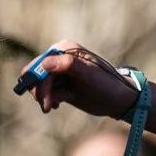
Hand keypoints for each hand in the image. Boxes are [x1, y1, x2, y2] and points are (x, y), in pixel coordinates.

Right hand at [19, 42, 137, 119]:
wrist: (118, 100)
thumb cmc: (106, 83)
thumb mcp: (88, 73)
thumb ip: (68, 65)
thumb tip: (45, 63)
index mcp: (65, 49)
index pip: (41, 63)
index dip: (39, 80)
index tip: (44, 98)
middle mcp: (60, 58)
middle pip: (37, 74)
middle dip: (40, 91)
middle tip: (47, 107)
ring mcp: (60, 72)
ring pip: (40, 85)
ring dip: (44, 97)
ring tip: (53, 106)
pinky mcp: (61, 85)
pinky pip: (47, 92)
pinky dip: (49, 99)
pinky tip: (57, 105)